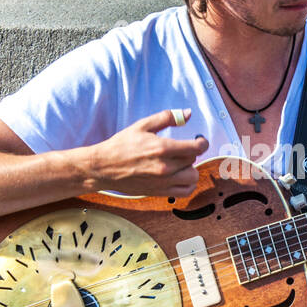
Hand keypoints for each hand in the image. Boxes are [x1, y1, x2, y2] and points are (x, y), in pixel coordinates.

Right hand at [88, 109, 207, 196]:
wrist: (104, 167)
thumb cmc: (122, 145)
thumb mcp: (143, 125)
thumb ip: (167, 118)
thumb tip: (187, 114)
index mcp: (162, 148)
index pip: (196, 148)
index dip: (202, 142)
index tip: (199, 139)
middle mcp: (165, 167)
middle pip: (193, 160)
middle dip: (190, 153)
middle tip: (181, 149)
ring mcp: (163, 182)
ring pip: (193, 177)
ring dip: (191, 169)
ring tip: (181, 164)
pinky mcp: (160, 192)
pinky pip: (185, 191)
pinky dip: (188, 184)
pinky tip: (181, 176)